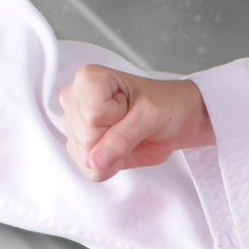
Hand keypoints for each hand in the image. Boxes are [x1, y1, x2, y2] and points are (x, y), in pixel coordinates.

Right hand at [58, 64, 211, 181]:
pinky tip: (118, 147)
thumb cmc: (164, 105)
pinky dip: (109, 165)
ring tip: (124, 133)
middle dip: (113, 138)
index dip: (116, 118)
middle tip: (128, 122)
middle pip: (85, 138)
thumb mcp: (149, 116)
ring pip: (85, 157)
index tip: (128, 106)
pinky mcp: (79, 146)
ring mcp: (74, 124)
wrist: (174, 119)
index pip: (92, 116)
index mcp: (89, 79)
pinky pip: (88, 170)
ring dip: (112, 153)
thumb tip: (97, 161)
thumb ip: (122, 138)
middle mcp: (75, 99)